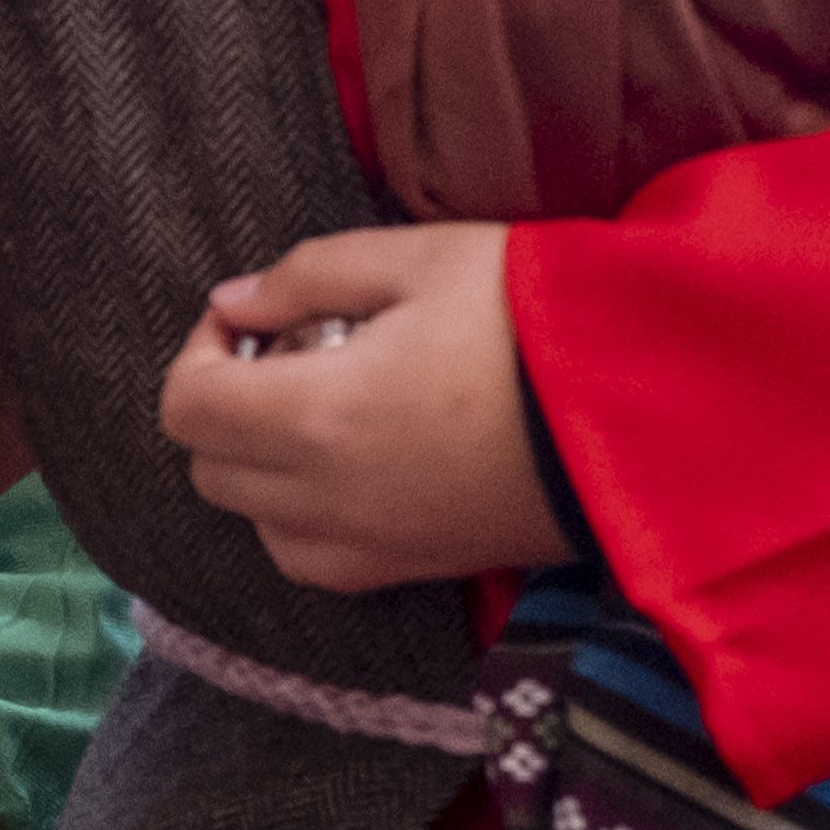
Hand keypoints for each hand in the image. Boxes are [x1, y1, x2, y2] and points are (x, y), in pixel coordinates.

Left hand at [153, 224, 568, 592]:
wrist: (644, 412)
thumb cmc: (535, 318)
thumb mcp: (420, 259)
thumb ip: (306, 277)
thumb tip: (233, 304)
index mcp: (316, 415)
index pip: (185, 408)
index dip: (197, 351)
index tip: (249, 318)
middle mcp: (327, 498)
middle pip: (209, 469)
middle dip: (224, 406)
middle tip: (290, 354)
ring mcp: (371, 546)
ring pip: (255, 522)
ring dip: (261, 468)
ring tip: (328, 411)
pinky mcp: (415, 570)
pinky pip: (313, 560)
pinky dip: (304, 518)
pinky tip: (354, 467)